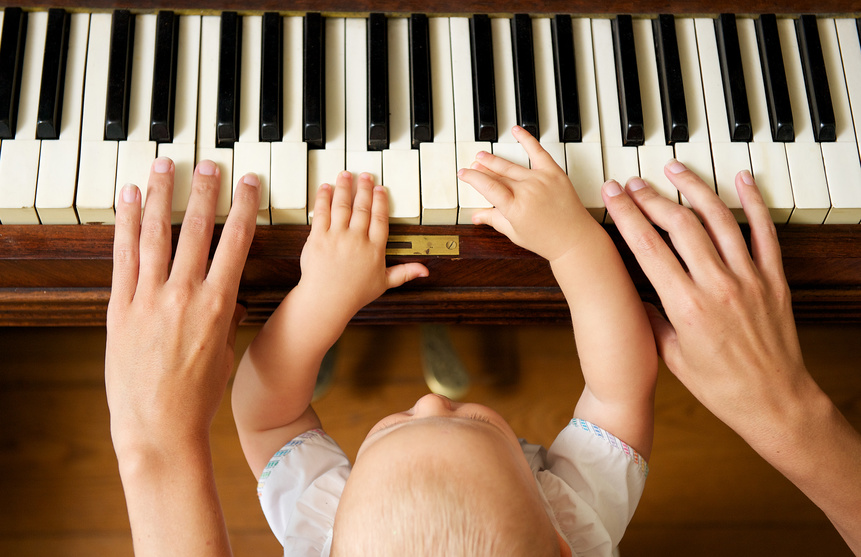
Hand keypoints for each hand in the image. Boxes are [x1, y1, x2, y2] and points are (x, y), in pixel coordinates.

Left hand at [106, 158, 260, 455]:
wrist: (159, 426)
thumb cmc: (197, 396)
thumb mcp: (224, 352)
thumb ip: (226, 319)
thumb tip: (231, 301)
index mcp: (219, 305)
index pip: (235, 243)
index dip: (243, 208)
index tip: (247, 183)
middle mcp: (184, 295)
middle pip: (196, 229)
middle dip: (204, 191)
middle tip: (208, 163)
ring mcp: (148, 299)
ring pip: (155, 234)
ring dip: (160, 195)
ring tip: (164, 166)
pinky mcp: (120, 308)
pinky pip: (122, 257)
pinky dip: (123, 224)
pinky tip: (127, 200)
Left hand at [296, 171, 427, 321]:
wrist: (326, 300)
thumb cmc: (354, 294)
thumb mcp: (384, 283)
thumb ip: (404, 272)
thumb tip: (424, 271)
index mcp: (374, 248)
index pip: (380, 218)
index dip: (381, 200)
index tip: (380, 189)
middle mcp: (357, 239)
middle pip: (362, 207)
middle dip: (364, 188)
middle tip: (365, 176)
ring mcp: (337, 237)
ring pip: (342, 205)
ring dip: (344, 187)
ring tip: (346, 175)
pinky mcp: (318, 238)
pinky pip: (321, 212)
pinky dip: (324, 198)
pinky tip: (326, 188)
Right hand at [457, 125, 594, 261]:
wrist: (575, 239)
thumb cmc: (547, 240)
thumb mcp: (515, 233)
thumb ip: (494, 220)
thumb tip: (476, 216)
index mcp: (514, 208)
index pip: (487, 187)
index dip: (472, 178)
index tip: (464, 173)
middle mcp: (526, 191)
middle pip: (497, 175)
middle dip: (482, 169)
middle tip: (473, 165)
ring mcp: (541, 180)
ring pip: (511, 165)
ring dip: (494, 160)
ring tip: (483, 155)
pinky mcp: (554, 173)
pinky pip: (538, 151)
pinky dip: (526, 139)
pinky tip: (516, 131)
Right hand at [602, 162, 809, 439]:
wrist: (774, 401)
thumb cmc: (721, 387)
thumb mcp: (671, 356)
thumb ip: (653, 318)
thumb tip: (636, 292)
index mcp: (686, 306)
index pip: (648, 247)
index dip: (627, 215)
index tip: (614, 195)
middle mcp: (717, 286)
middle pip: (679, 226)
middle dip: (652, 198)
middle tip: (635, 182)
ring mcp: (749, 278)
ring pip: (719, 219)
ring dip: (694, 189)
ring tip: (675, 170)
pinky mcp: (773, 279)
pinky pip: (764, 231)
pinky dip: (753, 202)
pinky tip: (742, 180)